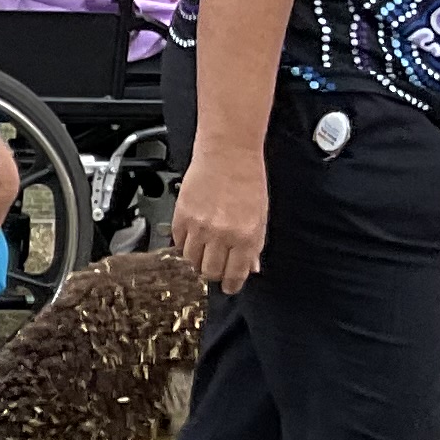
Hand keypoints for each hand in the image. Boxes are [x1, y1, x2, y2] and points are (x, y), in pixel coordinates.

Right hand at [174, 148, 270, 292]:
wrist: (227, 153)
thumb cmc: (248, 179)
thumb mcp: (261, 216)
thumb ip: (255, 245)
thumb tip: (250, 267)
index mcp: (246, 236)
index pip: (235, 274)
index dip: (231, 284)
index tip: (230, 286)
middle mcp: (222, 235)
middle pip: (209, 272)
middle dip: (214, 274)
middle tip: (216, 268)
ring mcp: (199, 227)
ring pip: (191, 261)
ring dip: (198, 260)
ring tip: (204, 251)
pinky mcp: (181, 217)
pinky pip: (178, 244)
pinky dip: (185, 245)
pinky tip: (194, 237)